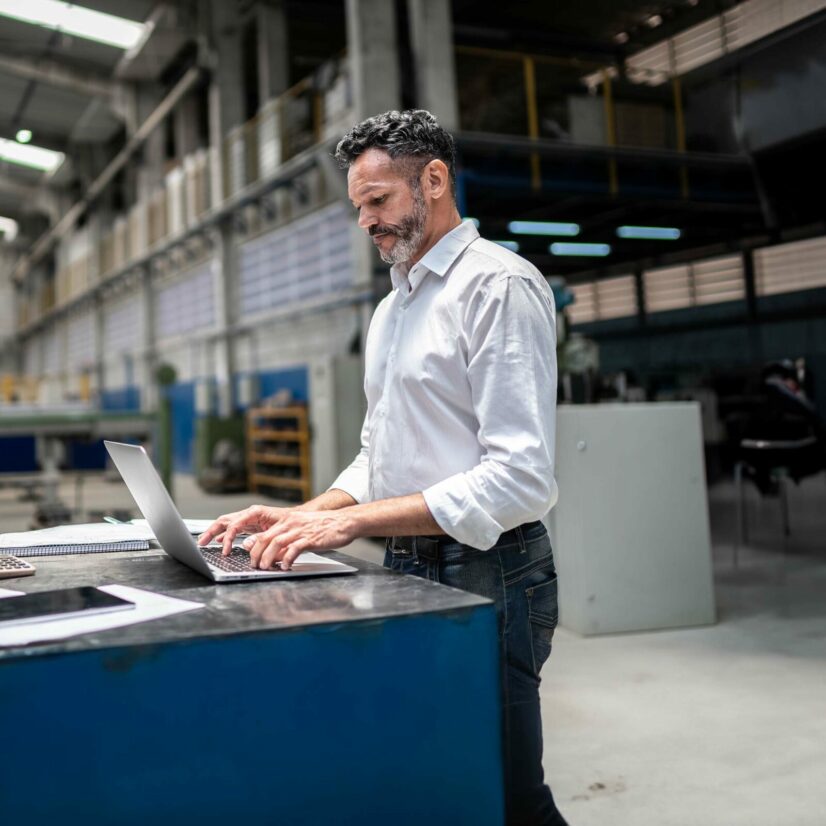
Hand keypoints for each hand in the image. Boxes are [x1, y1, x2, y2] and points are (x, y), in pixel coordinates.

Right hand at [198, 504, 290, 555]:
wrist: (300, 519)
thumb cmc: (292, 522)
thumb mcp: (278, 531)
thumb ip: (262, 538)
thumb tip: (246, 545)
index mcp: (255, 512)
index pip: (234, 524)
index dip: (227, 538)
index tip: (225, 551)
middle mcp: (249, 514)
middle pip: (225, 521)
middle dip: (211, 531)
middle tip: (201, 543)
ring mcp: (249, 519)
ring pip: (227, 524)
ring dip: (214, 532)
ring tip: (204, 542)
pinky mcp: (250, 524)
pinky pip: (233, 528)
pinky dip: (225, 534)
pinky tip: (219, 541)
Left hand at [243, 509, 357, 569]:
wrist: (344, 522)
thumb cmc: (325, 527)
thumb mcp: (302, 530)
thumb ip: (288, 540)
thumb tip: (275, 555)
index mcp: (287, 520)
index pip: (264, 534)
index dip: (254, 547)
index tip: (251, 558)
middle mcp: (291, 523)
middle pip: (266, 538)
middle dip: (257, 554)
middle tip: (255, 566)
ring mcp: (300, 530)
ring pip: (276, 543)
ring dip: (268, 557)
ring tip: (265, 568)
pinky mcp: (311, 538)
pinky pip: (294, 549)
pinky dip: (287, 558)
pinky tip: (286, 566)